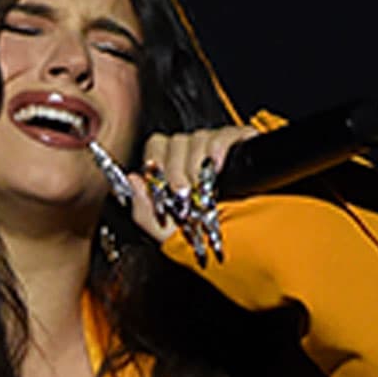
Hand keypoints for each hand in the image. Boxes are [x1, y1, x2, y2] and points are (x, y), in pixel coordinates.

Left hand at [127, 124, 259, 266]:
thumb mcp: (168, 233)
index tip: (162, 184)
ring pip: (198, 137)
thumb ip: (143, 211)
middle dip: (175, 170)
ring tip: (203, 187)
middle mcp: (193, 157)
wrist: (246, 243)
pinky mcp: (240, 145)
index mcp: (174, 171)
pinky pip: (225, 134)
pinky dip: (219, 147)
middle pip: (174, 141)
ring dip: (196, 164)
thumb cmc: (207, 239)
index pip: (156, 146)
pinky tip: (219, 166)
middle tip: (183, 193)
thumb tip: (131, 180)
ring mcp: (217, 149)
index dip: (156, 162)